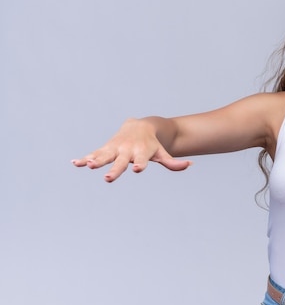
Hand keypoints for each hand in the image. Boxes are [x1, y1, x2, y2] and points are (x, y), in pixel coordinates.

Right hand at [72, 118, 191, 181]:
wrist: (139, 126)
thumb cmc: (152, 144)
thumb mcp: (162, 153)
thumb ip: (174, 162)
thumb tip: (190, 164)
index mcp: (142, 152)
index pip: (142, 160)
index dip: (140, 164)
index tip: (138, 169)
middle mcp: (127, 150)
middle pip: (121, 162)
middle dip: (115, 169)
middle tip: (107, 178)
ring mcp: (115, 149)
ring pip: (105, 156)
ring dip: (96, 161)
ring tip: (88, 166)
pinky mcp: (106, 148)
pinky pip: (94, 154)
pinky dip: (85, 158)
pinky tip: (75, 163)